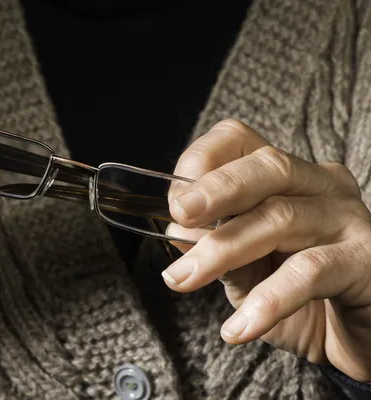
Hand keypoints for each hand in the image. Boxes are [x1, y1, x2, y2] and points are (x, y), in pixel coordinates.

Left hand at [163, 119, 370, 381]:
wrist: (359, 338)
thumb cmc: (300, 297)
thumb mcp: (248, 269)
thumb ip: (218, 244)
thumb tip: (176, 231)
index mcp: (286, 178)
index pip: (240, 140)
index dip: (201, 163)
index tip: (175, 205)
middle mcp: (321, 186)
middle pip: (267, 167)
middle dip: (215, 191)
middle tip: (178, 217)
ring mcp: (348, 219)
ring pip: (280, 218)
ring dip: (223, 250)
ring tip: (183, 280)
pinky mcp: (365, 260)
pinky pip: (308, 273)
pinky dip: (266, 300)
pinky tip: (237, 328)